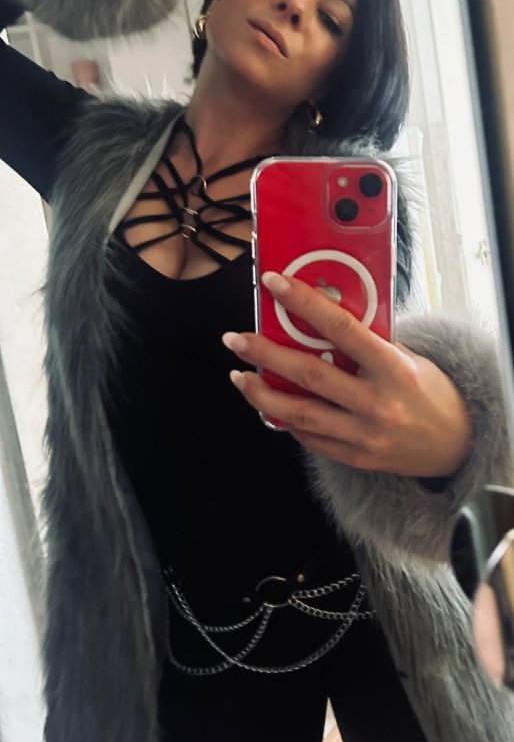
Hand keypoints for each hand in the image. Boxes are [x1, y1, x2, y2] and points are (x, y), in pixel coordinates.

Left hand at [222, 272, 472, 477]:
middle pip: (309, 374)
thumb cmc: (432, 393)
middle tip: (236, 339)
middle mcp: (376, 403)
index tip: (276, 284)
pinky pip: (310, 437)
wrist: (457, 445)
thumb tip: (322, 316)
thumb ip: (369, 343)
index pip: (341, 328)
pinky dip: (286, 420)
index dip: (304, 303)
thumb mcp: (409, 358)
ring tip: (239, 375)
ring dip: (261, 394)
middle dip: (265, 354)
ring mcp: (363, 435)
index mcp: (394, 369)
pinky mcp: (354, 456)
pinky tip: (268, 405)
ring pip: (299, 413)